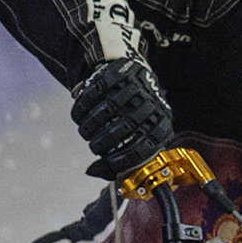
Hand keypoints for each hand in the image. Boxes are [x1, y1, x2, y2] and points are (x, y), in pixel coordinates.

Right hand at [71, 58, 173, 177]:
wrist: (135, 80)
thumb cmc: (133, 120)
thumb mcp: (132, 141)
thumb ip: (114, 161)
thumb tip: (91, 171)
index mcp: (161, 126)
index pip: (143, 149)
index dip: (123, 160)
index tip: (108, 161)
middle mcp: (154, 104)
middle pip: (125, 127)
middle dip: (103, 141)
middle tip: (93, 146)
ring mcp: (138, 86)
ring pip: (109, 107)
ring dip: (92, 124)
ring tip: (86, 132)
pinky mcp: (122, 71)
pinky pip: (98, 89)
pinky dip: (84, 104)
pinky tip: (79, 115)